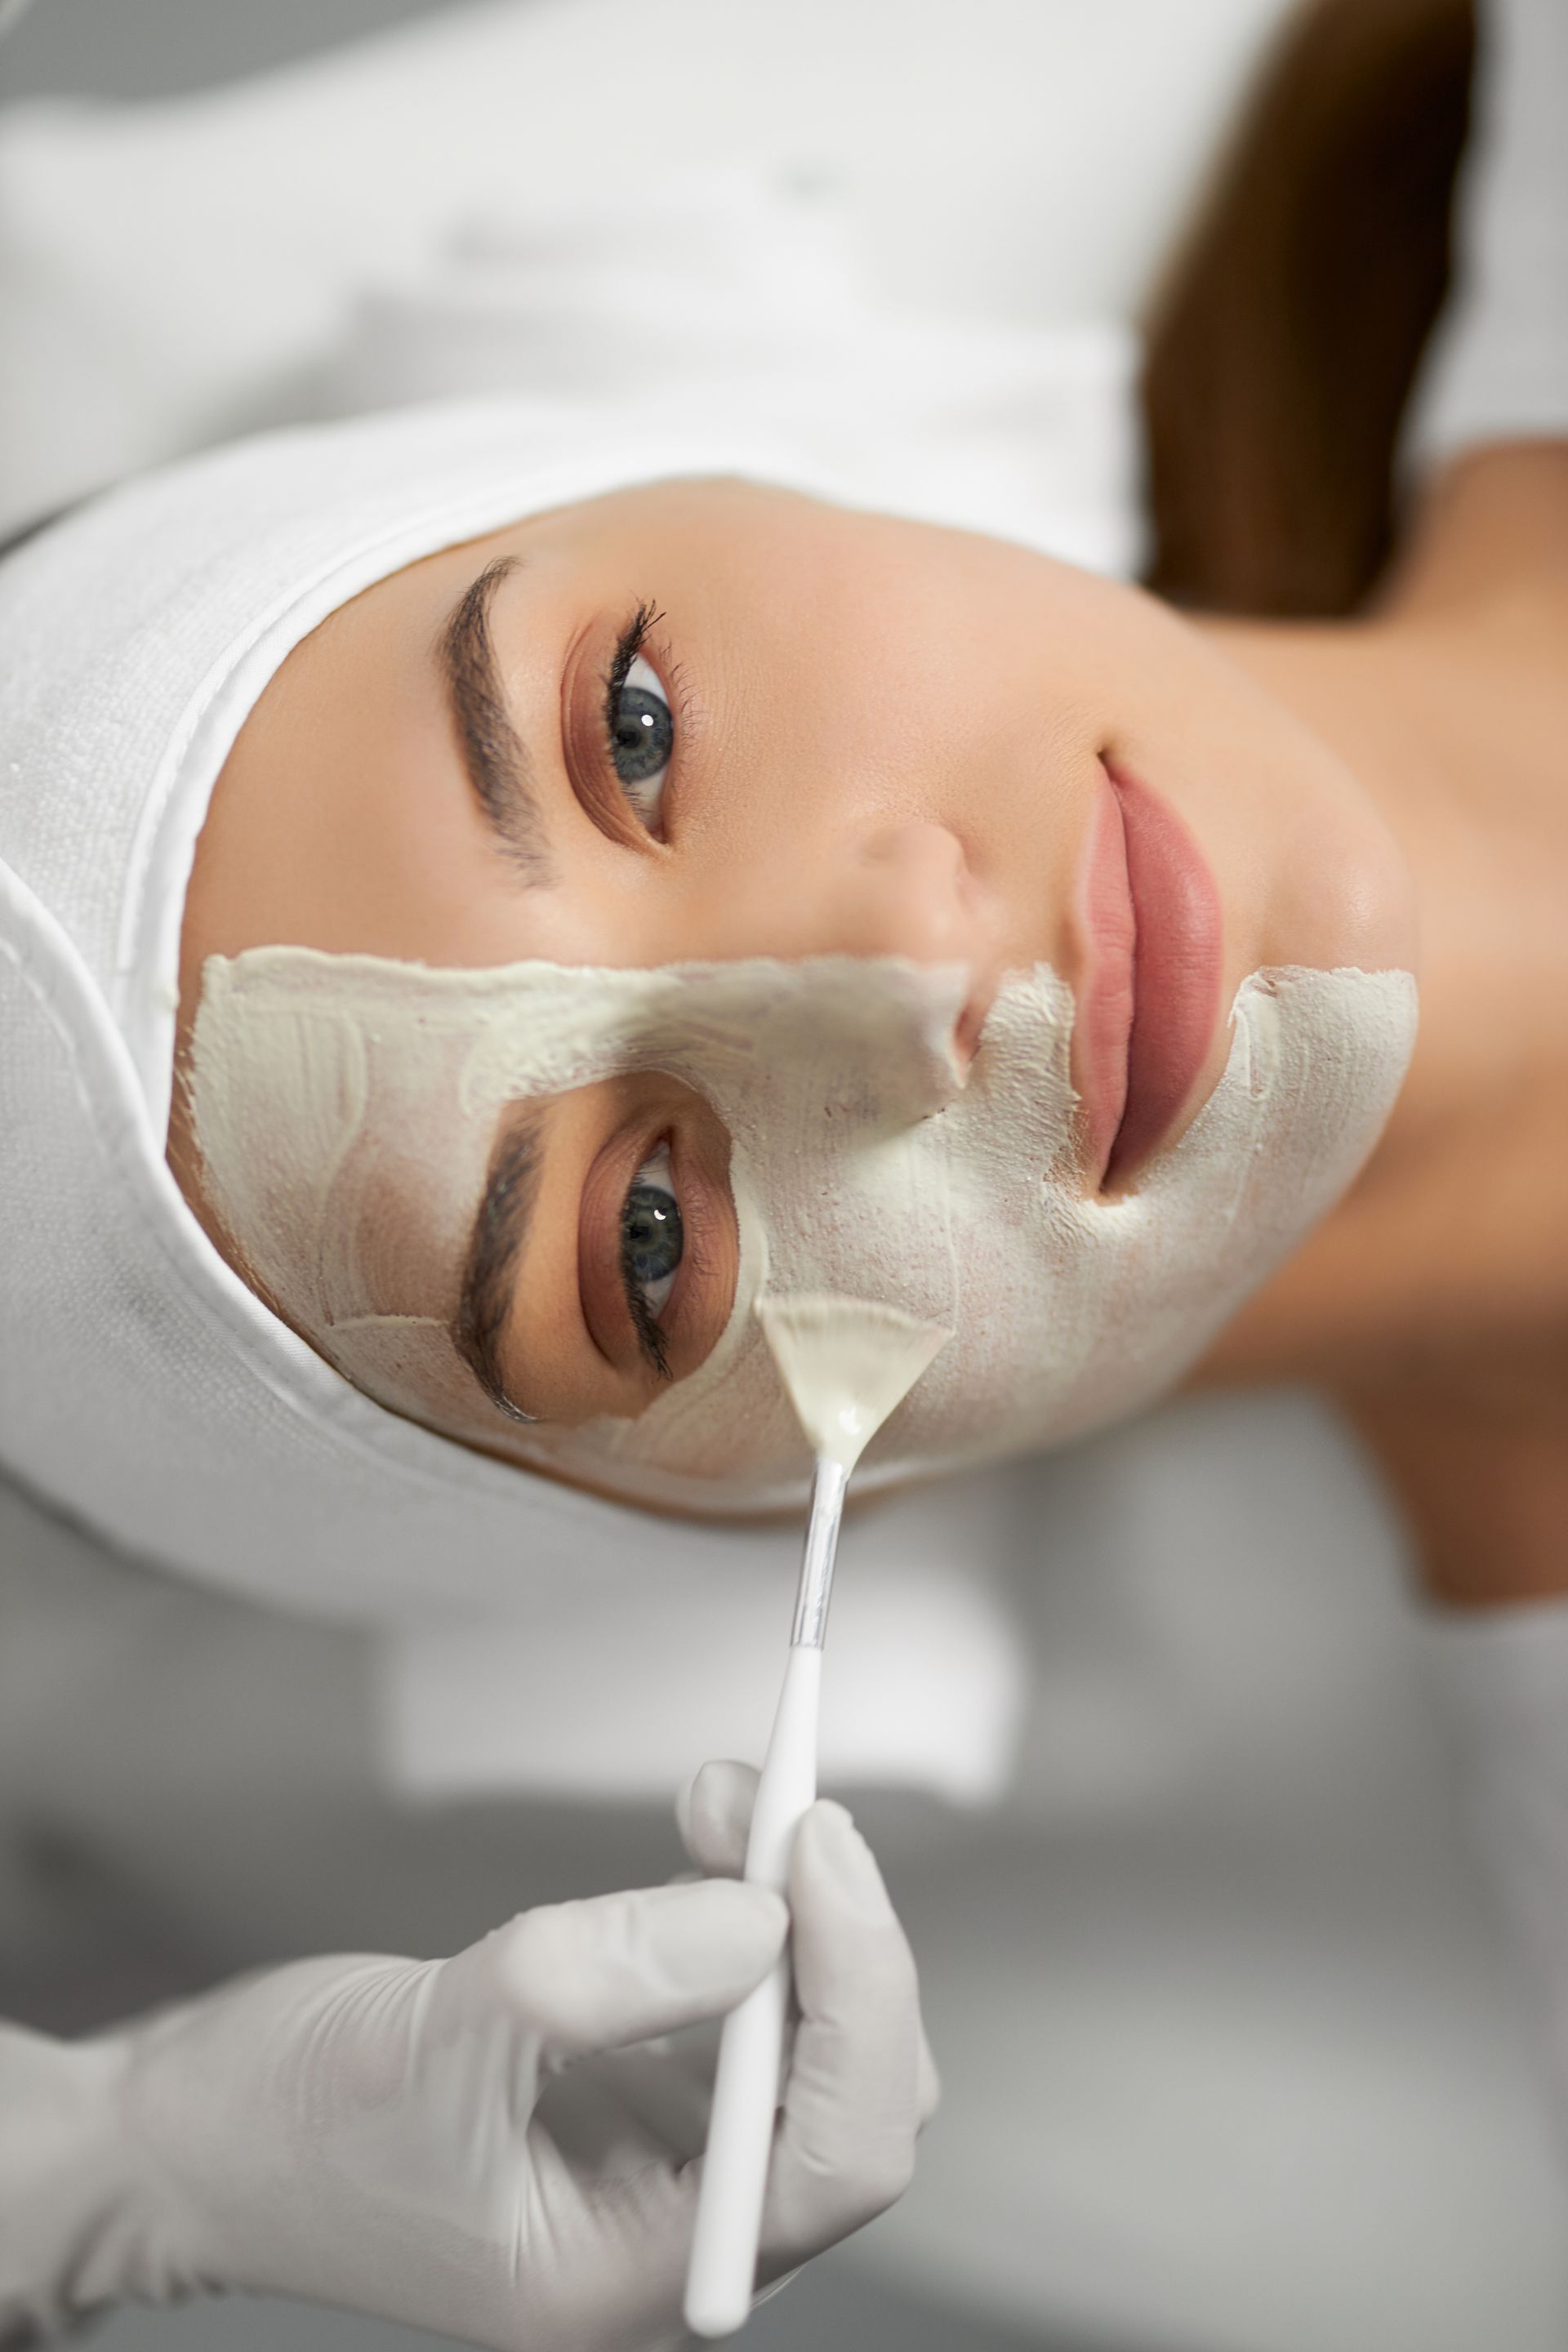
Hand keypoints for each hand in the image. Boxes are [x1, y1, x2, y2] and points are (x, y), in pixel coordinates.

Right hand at [6, 1768, 930, 2350]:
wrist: (193, 2137)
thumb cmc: (286, 2120)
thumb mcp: (441, 2034)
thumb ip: (608, 1977)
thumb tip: (766, 1917)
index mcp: (631, 2276)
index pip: (834, 2157)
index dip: (863, 1996)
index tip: (822, 1849)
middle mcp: (669, 2240)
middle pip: (846, 2096)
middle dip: (834, 1935)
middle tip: (779, 1802)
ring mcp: (658, 2172)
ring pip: (807, 2042)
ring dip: (791, 1907)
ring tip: (727, 1799)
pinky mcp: (636, 2104)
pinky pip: (745, 2010)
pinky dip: (742, 1916)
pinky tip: (702, 1853)